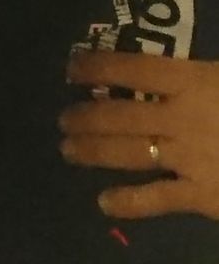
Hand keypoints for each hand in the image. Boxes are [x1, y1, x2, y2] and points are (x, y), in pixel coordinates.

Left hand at [61, 50, 218, 220]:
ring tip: (67, 149)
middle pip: (120, 114)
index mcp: (193, 79)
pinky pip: (158, 199)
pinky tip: (103, 203)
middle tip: (62, 118)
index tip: (71, 68)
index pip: (132, 69)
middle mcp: (182, 117)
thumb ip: (202, 69)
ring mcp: (190, 158)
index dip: (97, 67)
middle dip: (86, 116)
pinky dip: (128, 203)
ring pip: (129, 154)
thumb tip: (170, 60)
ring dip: (93, 151)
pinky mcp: (202, 195)